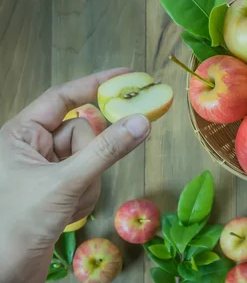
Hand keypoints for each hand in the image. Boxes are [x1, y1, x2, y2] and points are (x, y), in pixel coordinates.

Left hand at [0, 68, 150, 282]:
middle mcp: (33, 147)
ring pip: (89, 158)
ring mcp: (46, 169)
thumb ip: (106, 150)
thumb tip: (141, 121)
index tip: (126, 75)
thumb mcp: (66, 182)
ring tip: (68, 203)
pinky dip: (85, 195)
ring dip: (87, 183)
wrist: (5, 272)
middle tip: (81, 176)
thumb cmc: (17, 223)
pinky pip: (87, 179)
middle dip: (89, 157)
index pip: (62, 97)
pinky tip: (68, 213)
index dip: (95, 84)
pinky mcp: (56, 189)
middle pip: (82, 132)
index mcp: (20, 134)